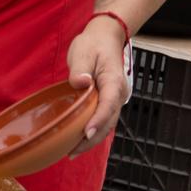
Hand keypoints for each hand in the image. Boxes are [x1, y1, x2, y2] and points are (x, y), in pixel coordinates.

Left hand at [67, 16, 130, 149]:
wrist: (105, 38)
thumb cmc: (93, 44)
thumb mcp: (82, 52)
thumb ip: (80, 68)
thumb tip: (81, 82)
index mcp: (113, 81)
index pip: (108, 105)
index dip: (97, 121)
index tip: (85, 133)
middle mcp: (118, 93)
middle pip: (108, 121)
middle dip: (91, 138)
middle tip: (72, 152)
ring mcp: (115, 99)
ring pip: (106, 124)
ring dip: (92, 139)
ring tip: (72, 152)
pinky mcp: (108, 101)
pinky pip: (102, 120)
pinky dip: (92, 132)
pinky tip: (78, 141)